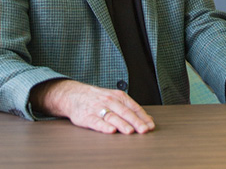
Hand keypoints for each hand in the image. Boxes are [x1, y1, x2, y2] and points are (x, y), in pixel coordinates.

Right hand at [30, 79, 154, 133]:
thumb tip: (148, 118)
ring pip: (112, 117)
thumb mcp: (115, 98)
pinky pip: (97, 122)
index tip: (150, 125)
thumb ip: (130, 108)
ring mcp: (98, 108)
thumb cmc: (99, 98)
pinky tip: (111, 130)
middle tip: (144, 130)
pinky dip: (104, 127)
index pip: (134, 107)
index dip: (143, 117)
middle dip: (136, 122)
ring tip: (130, 131)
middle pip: (125, 112)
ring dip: (122, 124)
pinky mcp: (87, 116)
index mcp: (118, 96)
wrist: (75, 95)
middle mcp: (110, 101)